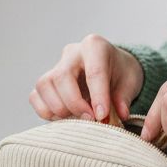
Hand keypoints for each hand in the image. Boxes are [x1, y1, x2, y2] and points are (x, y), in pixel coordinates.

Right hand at [29, 35, 143, 122]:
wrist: (112, 68)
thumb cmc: (121, 73)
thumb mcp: (130, 82)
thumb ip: (123, 98)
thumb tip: (119, 115)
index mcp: (95, 46)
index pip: (94, 71)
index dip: (98, 96)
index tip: (102, 116)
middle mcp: (72, 53)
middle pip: (62, 77)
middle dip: (75, 104)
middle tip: (91, 120)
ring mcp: (55, 66)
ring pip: (44, 86)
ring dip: (59, 108)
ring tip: (78, 120)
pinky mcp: (46, 82)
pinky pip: (35, 97)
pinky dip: (46, 112)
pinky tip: (65, 118)